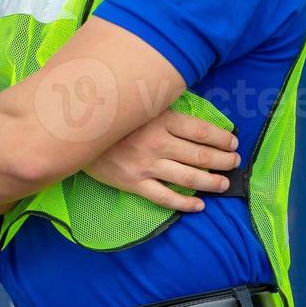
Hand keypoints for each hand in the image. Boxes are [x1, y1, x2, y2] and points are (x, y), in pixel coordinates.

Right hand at [86, 108, 239, 212]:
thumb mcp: (137, 101)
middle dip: (223, 161)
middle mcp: (157, 144)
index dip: (222, 139)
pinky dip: (185, 203)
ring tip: (224, 184)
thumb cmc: (109, 114)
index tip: (232, 142)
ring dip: (212, 182)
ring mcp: (145, 165)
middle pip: (201, 156)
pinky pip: (165, 198)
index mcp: (160, 120)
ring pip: (189, 178)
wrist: (71, 132)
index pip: (202, 132)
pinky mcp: (133, 182)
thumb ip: (161, 103)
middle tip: (234, 163)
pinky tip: (199, 205)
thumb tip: (186, 103)